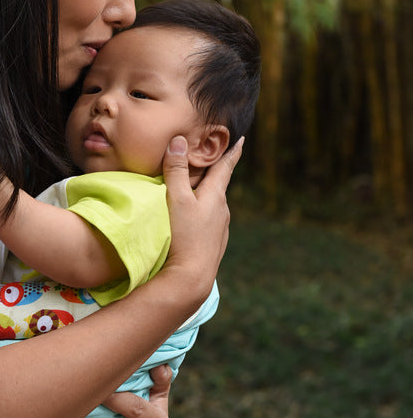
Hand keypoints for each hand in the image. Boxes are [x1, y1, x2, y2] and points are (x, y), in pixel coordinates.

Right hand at [162, 135, 242, 304]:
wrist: (191, 278)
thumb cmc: (183, 236)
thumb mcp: (176, 199)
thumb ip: (176, 170)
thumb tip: (178, 141)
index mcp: (216, 195)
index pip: (225, 167)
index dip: (232, 152)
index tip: (241, 140)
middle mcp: (222, 211)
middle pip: (218, 186)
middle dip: (212, 174)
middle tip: (206, 162)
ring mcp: (219, 229)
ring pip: (212, 205)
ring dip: (205, 196)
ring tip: (193, 192)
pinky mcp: (213, 245)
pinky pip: (208, 222)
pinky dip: (201, 214)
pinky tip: (190, 221)